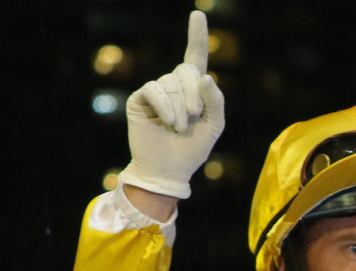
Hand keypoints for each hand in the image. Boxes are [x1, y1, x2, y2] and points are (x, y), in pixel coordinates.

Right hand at [118, 11, 225, 200]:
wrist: (169, 170)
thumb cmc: (193, 150)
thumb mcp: (214, 126)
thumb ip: (215, 101)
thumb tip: (204, 76)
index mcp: (193, 90)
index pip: (195, 57)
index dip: (196, 36)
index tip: (198, 14)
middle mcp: (174, 85)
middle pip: (186, 70)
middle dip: (195, 95)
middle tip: (194, 117)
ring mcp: (155, 91)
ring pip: (171, 83)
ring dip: (180, 109)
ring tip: (178, 128)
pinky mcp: (140, 98)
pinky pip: (154, 90)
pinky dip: (165, 107)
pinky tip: (168, 122)